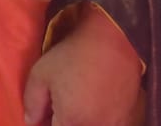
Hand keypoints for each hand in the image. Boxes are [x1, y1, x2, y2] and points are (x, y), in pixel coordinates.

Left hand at [22, 6, 140, 125]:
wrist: (114, 41)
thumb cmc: (74, 56)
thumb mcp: (41, 74)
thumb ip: (32, 102)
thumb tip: (31, 122)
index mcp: (71, 123)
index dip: (46, 123)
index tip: (46, 113)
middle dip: (63, 121)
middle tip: (60, 106)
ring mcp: (115, 125)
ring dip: (82, 121)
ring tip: (78, 102)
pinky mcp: (129, 118)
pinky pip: (110, 124)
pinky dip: (101, 119)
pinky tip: (96, 104)